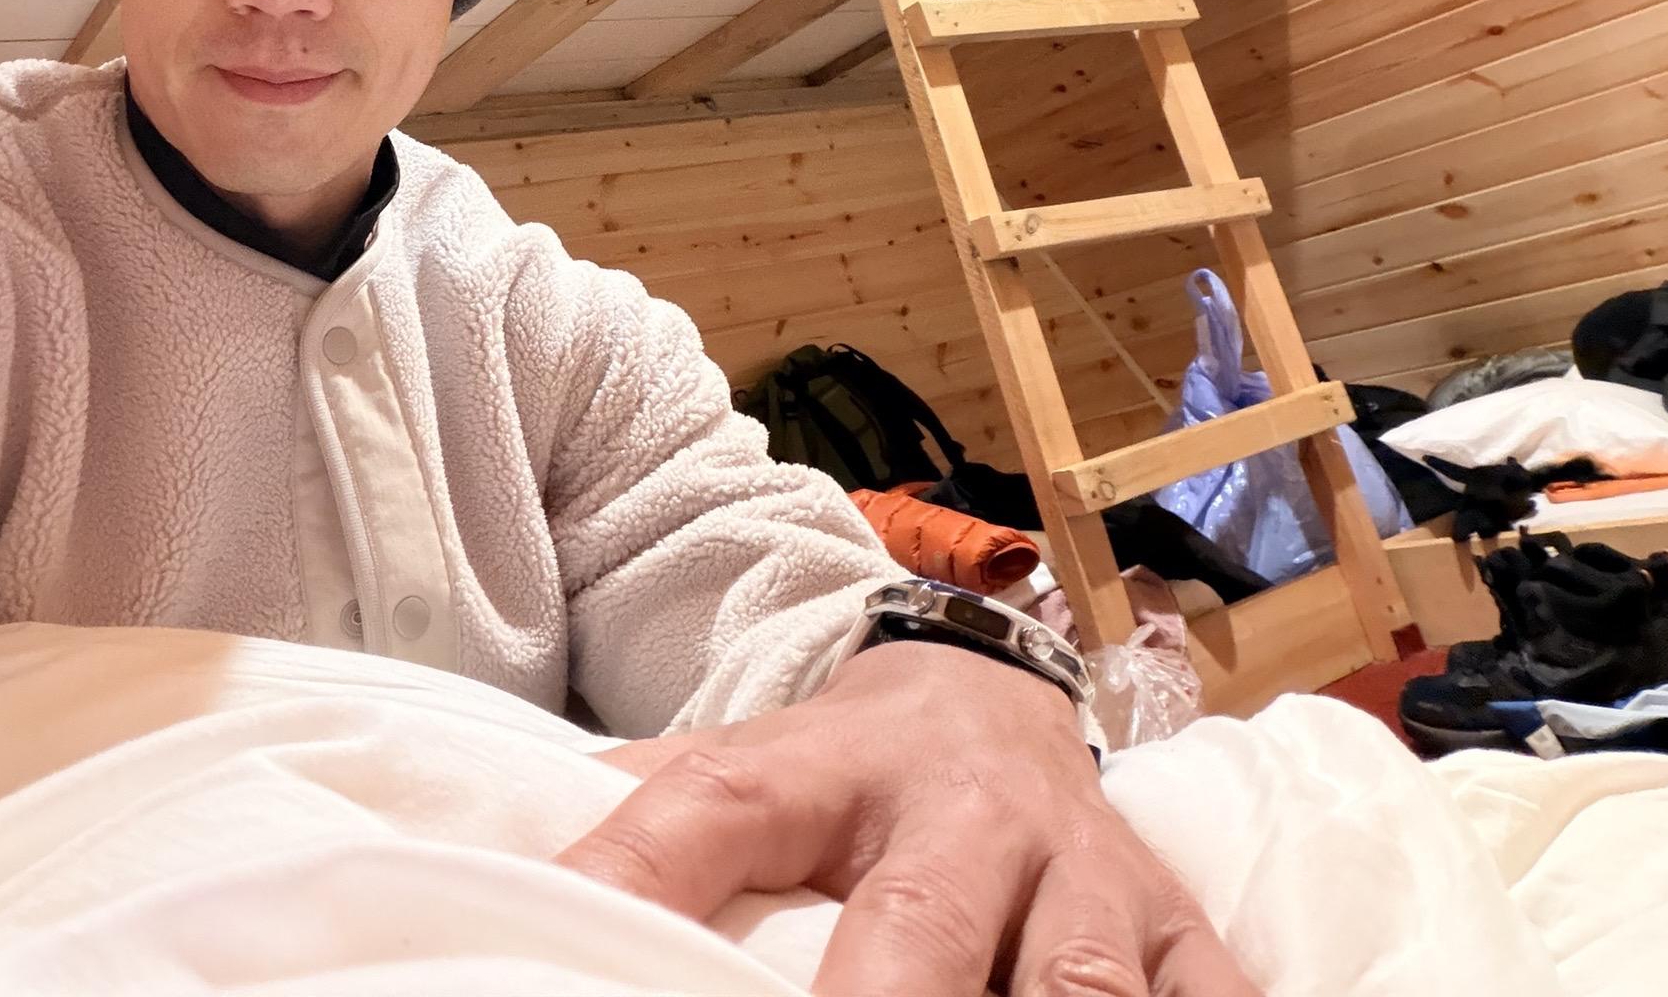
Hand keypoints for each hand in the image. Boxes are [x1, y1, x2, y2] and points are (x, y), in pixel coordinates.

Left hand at [557, 640, 1256, 996]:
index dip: (638, 877)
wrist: (984, 699)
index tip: (586, 945)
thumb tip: (488, 882)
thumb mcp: (730, 768)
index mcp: (824, 768)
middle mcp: (966, 813)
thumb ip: (635, 821)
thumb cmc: (835, 776)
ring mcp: (1085, 873)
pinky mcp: (1179, 927)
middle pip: (916, 930)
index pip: (711, 807)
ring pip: (1074, 984)